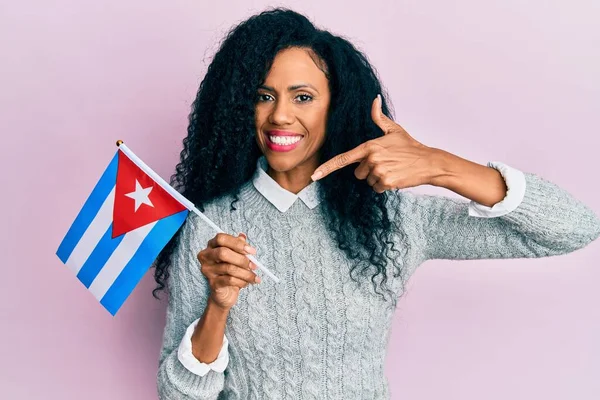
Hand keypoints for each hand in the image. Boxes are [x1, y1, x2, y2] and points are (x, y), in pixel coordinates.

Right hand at [197, 232, 259, 309]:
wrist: (225, 292)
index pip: (221, 238)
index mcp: (212, 245)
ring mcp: (208, 270)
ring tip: (254, 277)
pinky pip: (230, 280)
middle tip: (254, 265)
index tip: (252, 251)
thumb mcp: (236, 256)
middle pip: (223, 253)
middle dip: (242, 259)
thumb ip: (239, 245)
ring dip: (246, 273)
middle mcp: (206, 256)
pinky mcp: (213, 283)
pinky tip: (247, 283)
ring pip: (229, 268)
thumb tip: (242, 236)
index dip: (237, 243)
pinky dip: (242, 281)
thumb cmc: (231, 270)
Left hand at [311, 95, 437, 192]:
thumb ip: (379, 117)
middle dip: (368, 170)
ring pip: (367, 181)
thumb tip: (375, 100)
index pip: (343, 159)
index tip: (315, 176)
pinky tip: (395, 176)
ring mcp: (378, 171)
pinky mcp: (386, 182)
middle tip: (386, 163)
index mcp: (369, 146)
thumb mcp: (394, 130)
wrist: (428, 162)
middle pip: (357, 173)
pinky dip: (385, 185)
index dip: (327, 168)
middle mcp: (371, 158)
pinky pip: (376, 188)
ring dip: (377, 178)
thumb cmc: (410, 146)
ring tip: (392, 169)